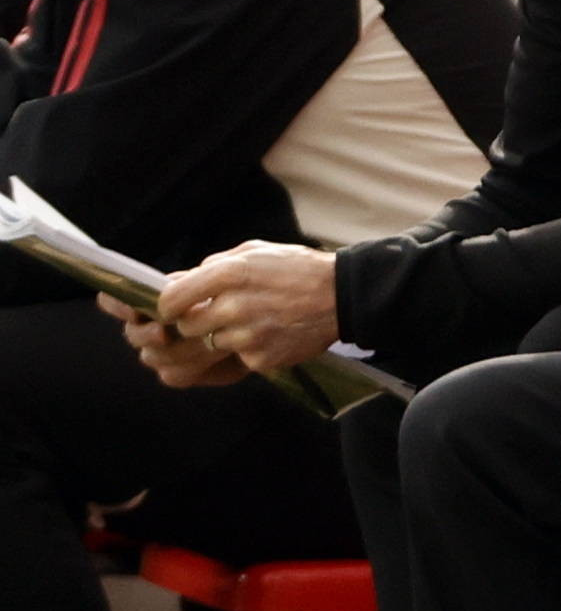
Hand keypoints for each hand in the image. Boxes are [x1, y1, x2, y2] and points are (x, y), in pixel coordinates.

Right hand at [103, 295, 249, 388]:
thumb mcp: (216, 281)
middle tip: (164, 332)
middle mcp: (149, 328)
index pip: (114, 301)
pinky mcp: (180, 372)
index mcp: (149, 300)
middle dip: (147, 334)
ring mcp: (161, 353)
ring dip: (182, 348)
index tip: (133, 308)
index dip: (117, 305)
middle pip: (133, 334)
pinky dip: (194, 365)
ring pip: (153, 356)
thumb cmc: (236, 295)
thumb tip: (168, 285)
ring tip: (213, 337)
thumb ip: (189, 282)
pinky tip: (217, 353)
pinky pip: (173, 375)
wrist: (262, 324)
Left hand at [151, 243, 339, 373]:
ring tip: (251, 322)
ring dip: (222, 337)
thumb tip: (180, 281)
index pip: (170, 299)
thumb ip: (215, 266)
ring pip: (211, 344)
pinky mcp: (261, 358)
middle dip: (195, 322)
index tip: (174, 308)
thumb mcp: (255, 252)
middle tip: (215, 316)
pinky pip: (238, 358)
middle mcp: (234, 306)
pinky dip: (248, 349)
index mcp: (230, 273)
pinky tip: (269, 333)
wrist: (343, 296)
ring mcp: (247, 336)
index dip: (167, 305)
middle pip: (186, 326)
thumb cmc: (298, 269)